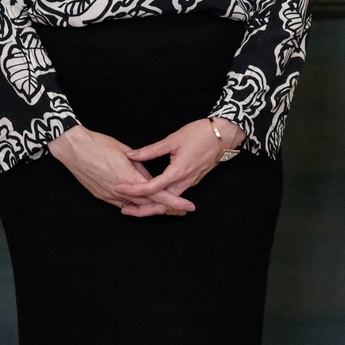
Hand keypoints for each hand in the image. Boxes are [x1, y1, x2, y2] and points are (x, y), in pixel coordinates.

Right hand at [49, 125, 197, 216]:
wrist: (75, 148)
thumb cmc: (101, 145)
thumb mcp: (126, 153)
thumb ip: (140, 168)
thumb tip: (150, 177)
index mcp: (131, 178)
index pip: (158, 194)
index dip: (174, 201)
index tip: (188, 206)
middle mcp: (121, 190)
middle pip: (148, 204)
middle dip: (166, 208)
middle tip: (181, 209)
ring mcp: (109, 195)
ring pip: (134, 206)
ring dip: (150, 208)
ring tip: (167, 208)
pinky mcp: (101, 195)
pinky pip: (121, 204)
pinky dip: (133, 204)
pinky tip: (142, 204)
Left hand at [116, 118, 242, 209]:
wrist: (225, 133)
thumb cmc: (200, 133)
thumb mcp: (173, 139)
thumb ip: (151, 150)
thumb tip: (131, 154)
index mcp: (178, 172)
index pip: (152, 188)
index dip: (133, 189)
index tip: (119, 187)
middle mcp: (185, 182)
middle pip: (161, 204)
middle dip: (142, 210)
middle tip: (124, 209)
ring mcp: (190, 182)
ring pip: (169, 202)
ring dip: (152, 206)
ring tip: (135, 205)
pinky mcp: (193, 180)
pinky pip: (176, 195)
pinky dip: (162, 199)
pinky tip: (153, 195)